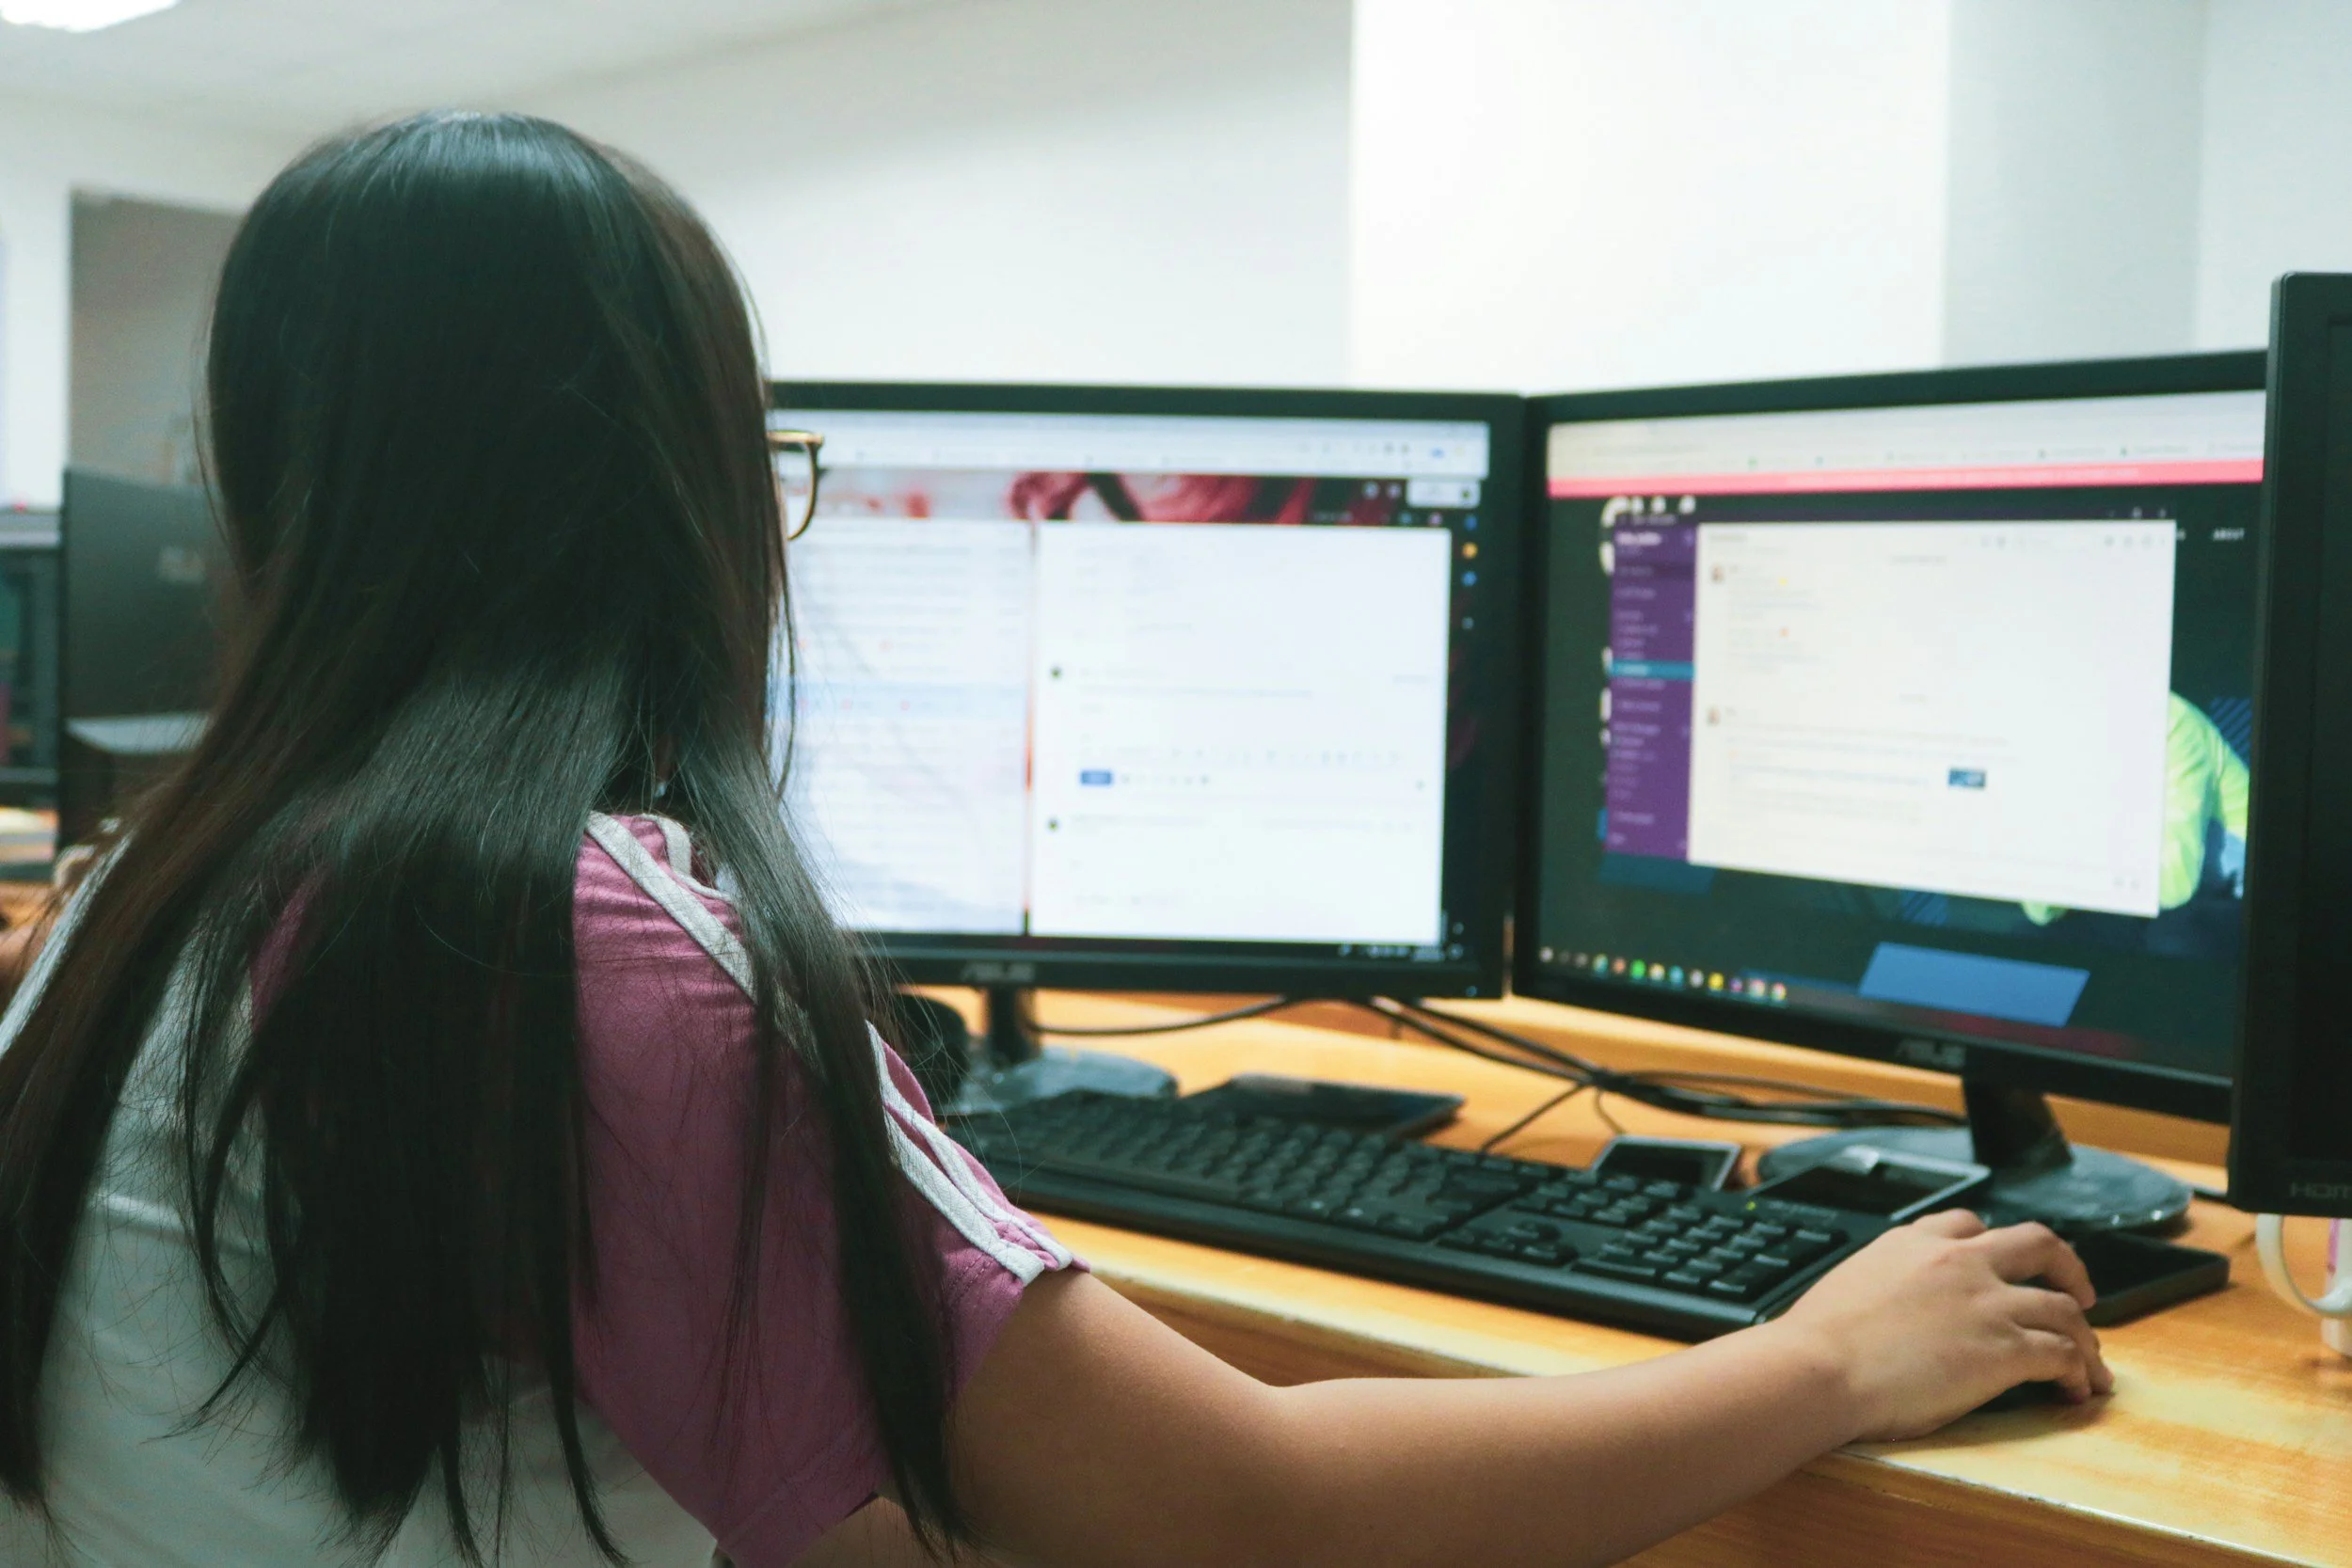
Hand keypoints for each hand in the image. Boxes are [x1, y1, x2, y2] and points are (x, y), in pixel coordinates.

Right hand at [1771, 1210, 2113, 1441]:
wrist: (1818, 1368)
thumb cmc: (1817, 1342)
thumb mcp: (1849, 1283)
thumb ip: (1883, 1282)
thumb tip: (1884, 1309)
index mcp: (1913, 1243)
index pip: (1969, 1225)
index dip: (1997, 1244)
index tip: (2006, 1265)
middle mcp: (1959, 1263)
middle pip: (2038, 1244)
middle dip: (2068, 1267)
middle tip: (2079, 1291)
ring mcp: (1987, 1304)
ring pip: (2065, 1307)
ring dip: (2084, 1337)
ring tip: (2088, 1362)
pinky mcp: (2005, 1350)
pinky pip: (2064, 1356)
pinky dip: (2079, 1374)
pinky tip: (2075, 1391)